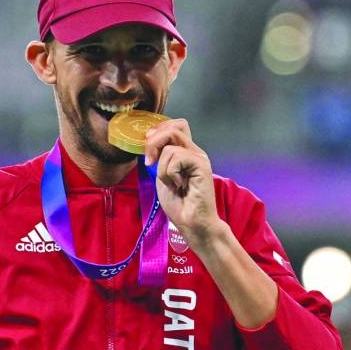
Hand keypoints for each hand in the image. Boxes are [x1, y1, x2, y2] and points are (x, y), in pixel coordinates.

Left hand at [143, 118, 220, 243]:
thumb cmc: (179, 204)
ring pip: (170, 146)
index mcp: (186, 152)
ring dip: (162, 168)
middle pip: (174, 127)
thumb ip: (160, 158)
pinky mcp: (202, 165)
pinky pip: (177, 158)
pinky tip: (179, 186)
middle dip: (154, 142)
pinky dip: (170, 173)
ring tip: (171, 184)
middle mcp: (194, 151)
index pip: (176, 125)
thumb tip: (150, 141)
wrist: (192, 223)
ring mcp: (199, 157)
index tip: (148, 149)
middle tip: (150, 163)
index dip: (159, 130)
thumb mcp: (162, 176)